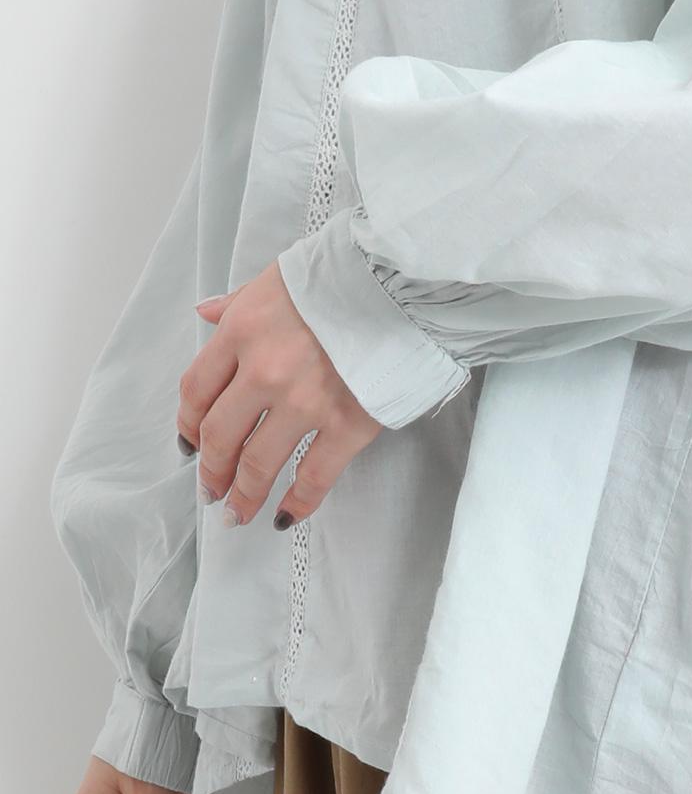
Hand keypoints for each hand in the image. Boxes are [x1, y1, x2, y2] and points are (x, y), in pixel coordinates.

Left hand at [177, 261, 384, 529]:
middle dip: (211, 470)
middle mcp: (264, 371)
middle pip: (221, 434)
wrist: (400, 283)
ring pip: (259, 463)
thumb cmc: (340, 276)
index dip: (188, 425)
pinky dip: (296, 503)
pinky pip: (313, 476)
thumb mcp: (275, 278)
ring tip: (236, 514)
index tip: (190, 445)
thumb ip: (237, 302)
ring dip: (243, 494)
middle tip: (210, 490)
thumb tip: (206, 313)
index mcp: (241, 331)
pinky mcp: (348, 424)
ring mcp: (305, 402)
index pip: (196, 390)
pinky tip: (284, 517)